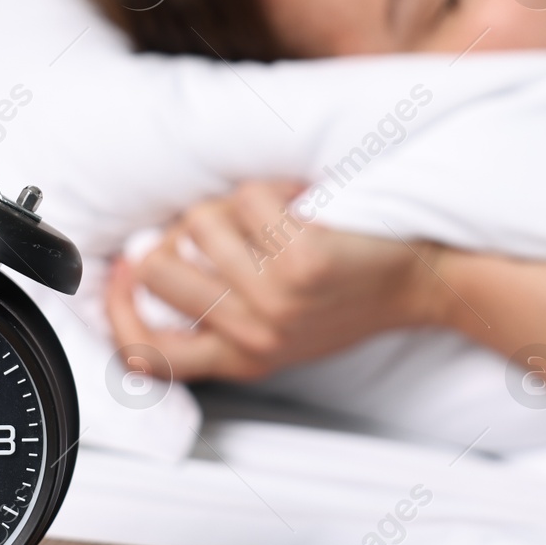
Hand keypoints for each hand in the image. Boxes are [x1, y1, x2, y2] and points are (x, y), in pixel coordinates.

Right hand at [106, 180, 449, 380]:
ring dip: (231, 203)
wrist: (427, 281)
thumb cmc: (355, 293)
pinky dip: (273, 185)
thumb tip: (148, 263)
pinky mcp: (303, 261)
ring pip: (200, 223)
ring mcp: (277, 301)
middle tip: (223, 223)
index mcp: (242, 359)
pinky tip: (302, 200)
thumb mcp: (282, 329)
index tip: (122, 271)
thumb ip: (221, 312)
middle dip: (180, 231)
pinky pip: (248, 197)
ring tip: (272, 213)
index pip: (145, 355)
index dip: (118, 309)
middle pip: (158, 271)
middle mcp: (254, 337)